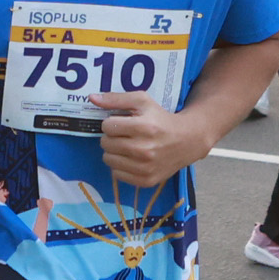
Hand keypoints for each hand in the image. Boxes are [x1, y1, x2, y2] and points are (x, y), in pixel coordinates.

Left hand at [87, 89, 209, 185]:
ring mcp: (145, 168)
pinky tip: (133, 159)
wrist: (186, 141)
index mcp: (143, 127)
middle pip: (105, 143)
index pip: (107, 126)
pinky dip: (121, 167)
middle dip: (112, 137)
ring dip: (114, 152)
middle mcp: (144, 149)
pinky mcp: (145, 181)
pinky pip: (117, 175)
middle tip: (126, 135)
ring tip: (128, 147)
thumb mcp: (142, 102)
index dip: (113, 122)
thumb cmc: (160, 118)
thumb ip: (115, 99)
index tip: (124, 123)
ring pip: (108, 160)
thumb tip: (92, 98)